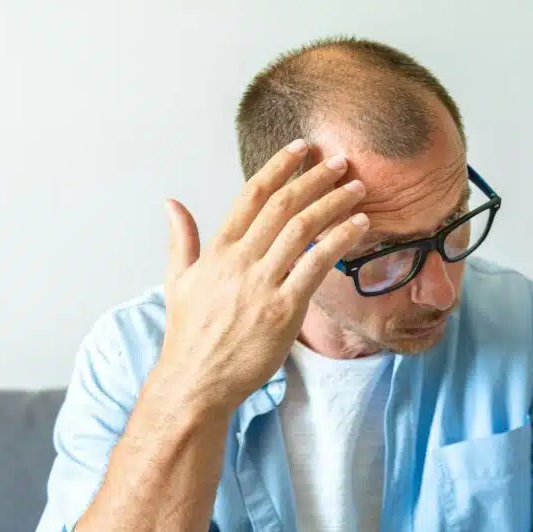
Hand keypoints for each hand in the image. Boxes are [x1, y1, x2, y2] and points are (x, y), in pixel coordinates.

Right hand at [154, 140, 368, 412]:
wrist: (195, 382)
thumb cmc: (190, 335)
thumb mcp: (177, 282)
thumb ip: (181, 240)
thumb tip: (172, 204)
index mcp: (217, 251)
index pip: (251, 195)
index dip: (278, 167)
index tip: (301, 148)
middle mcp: (239, 261)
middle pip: (283, 205)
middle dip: (315, 178)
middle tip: (341, 161)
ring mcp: (262, 284)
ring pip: (302, 228)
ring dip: (334, 202)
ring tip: (358, 188)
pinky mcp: (284, 309)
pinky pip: (316, 264)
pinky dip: (340, 239)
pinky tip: (360, 225)